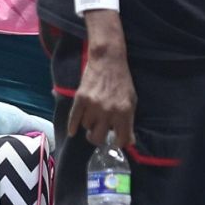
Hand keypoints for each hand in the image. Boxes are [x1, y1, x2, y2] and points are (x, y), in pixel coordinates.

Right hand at [67, 12, 136, 147]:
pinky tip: (73, 131)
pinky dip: (72, 126)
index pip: (121, 139)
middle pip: (98, 138)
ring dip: (89, 125)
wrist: (108, 61)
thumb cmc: (122, 81)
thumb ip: (129, 121)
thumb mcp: (132, 101)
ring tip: (92, 119)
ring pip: (86, 127)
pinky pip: (74, 118)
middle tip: (99, 134)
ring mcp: (93, 105)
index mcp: (124, 112)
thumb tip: (128, 141)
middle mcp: (108, 111)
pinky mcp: (80, 98)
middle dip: (98, 138)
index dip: (118, 143)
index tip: (116, 141)